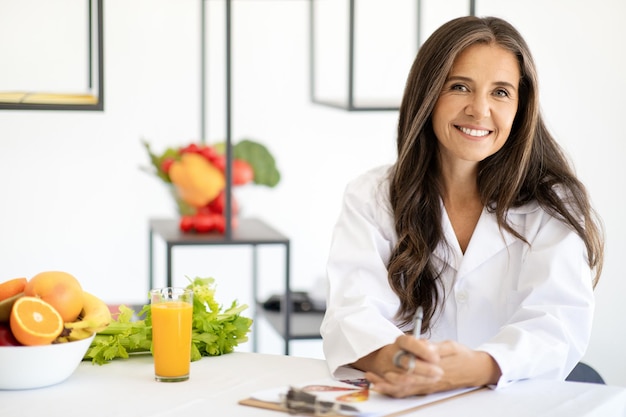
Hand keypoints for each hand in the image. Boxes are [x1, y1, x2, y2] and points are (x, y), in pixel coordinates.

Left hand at [361, 339, 500, 397]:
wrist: (474, 370)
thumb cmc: (462, 356)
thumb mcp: (451, 346)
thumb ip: (436, 346)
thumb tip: (423, 345)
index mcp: (436, 363)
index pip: (418, 359)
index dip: (407, 352)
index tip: (399, 346)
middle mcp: (430, 377)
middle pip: (408, 378)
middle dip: (391, 376)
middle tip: (377, 372)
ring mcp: (427, 385)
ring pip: (405, 388)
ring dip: (387, 386)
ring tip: (373, 381)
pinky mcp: (425, 389)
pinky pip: (407, 393)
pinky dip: (392, 391)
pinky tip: (381, 387)